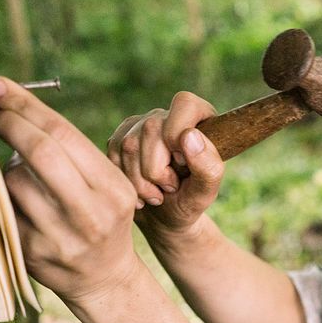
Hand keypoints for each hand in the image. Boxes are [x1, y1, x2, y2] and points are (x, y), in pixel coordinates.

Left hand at [0, 77, 140, 305]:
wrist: (104, 280)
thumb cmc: (99, 219)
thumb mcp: (106, 186)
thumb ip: (70, 152)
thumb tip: (6, 103)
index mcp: (113, 190)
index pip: (64, 134)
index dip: (26, 106)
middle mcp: (91, 215)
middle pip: (41, 153)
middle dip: (9, 123)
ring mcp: (60, 238)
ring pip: (15, 180)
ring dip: (8, 166)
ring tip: (21, 174)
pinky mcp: (32, 255)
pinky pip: (3, 207)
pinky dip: (2, 194)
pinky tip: (15, 200)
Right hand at [107, 91, 224, 244]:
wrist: (164, 217)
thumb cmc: (190, 201)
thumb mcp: (205, 191)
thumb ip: (208, 165)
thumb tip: (189, 136)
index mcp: (197, 116)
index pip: (184, 105)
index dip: (178, 138)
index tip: (182, 165)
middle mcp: (165, 115)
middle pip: (151, 130)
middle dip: (157, 171)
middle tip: (170, 187)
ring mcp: (138, 125)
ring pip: (128, 145)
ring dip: (140, 182)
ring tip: (156, 194)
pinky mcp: (119, 139)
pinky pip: (113, 156)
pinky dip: (126, 181)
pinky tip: (140, 192)